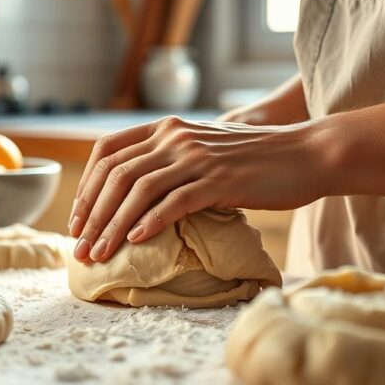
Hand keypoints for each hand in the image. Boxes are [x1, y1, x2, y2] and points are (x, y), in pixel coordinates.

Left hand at [68, 116, 329, 262]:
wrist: (307, 155)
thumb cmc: (254, 162)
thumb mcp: (203, 152)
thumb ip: (169, 163)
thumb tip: (133, 200)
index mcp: (166, 129)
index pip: (107, 153)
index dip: (86, 188)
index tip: (77, 220)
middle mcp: (175, 137)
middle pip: (116, 175)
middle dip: (91, 216)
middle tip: (81, 249)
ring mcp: (197, 157)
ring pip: (138, 191)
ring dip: (113, 226)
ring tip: (101, 255)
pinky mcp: (220, 180)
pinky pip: (175, 201)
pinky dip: (151, 222)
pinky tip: (137, 242)